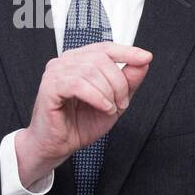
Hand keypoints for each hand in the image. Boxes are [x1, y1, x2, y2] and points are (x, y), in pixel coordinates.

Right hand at [14, 42, 152, 186]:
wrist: (59, 146)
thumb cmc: (79, 124)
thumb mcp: (114, 102)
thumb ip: (128, 82)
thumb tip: (143, 62)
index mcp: (79, 61)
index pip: (105, 48)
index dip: (127, 51)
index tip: (145, 57)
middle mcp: (66, 62)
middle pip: (101, 58)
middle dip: (118, 82)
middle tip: (121, 103)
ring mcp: (56, 72)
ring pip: (90, 70)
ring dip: (108, 92)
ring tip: (110, 108)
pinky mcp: (50, 87)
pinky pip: (78, 84)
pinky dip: (96, 97)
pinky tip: (102, 107)